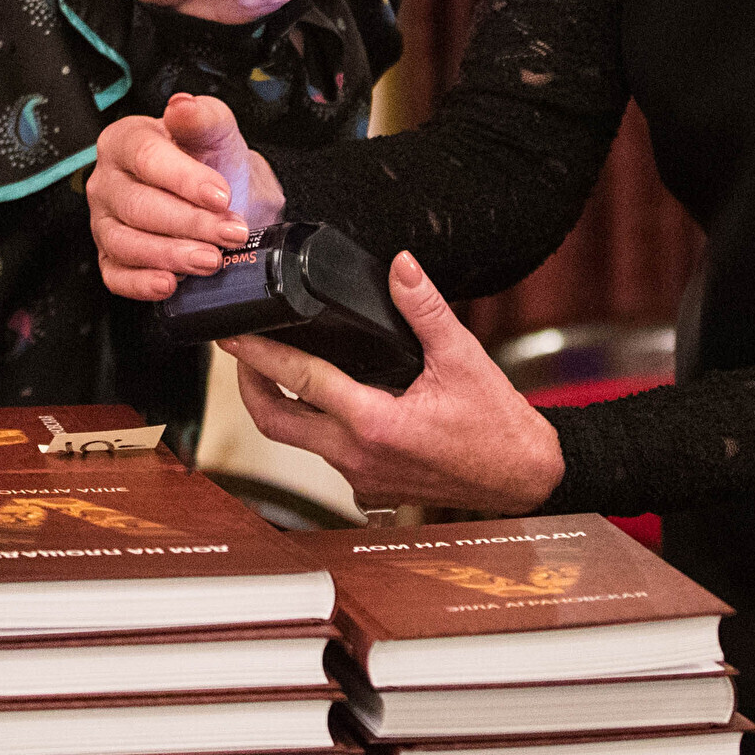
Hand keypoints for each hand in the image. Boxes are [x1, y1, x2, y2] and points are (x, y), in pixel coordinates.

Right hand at [89, 94, 285, 300]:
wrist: (223, 197)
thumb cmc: (211, 159)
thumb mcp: (217, 130)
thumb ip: (202, 116)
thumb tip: (183, 106)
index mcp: (125, 141)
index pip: (146, 158)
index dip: (184, 179)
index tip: (221, 195)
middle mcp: (108, 181)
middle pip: (138, 206)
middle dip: (189, 223)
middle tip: (230, 233)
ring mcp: (105, 221)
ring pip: (126, 243)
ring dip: (171, 256)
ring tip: (210, 259)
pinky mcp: (110, 257)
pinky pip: (115, 275)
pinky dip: (141, 284)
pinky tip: (169, 283)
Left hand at [223, 252, 566, 514]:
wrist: (522, 478)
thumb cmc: (497, 427)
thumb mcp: (462, 356)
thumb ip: (425, 308)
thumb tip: (401, 267)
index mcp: (374, 422)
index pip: (299, 380)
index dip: (258, 355)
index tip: (232, 336)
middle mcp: (356, 456)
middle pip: (275, 422)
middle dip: (249, 386)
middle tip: (241, 353)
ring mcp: (360, 477)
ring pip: (298, 440)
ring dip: (283, 405)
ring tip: (279, 368)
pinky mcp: (369, 487)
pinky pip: (327, 456)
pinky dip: (315, 426)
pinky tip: (328, 402)